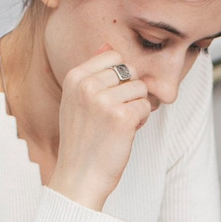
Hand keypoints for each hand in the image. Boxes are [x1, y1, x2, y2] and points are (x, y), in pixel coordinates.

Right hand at [50, 46, 155, 210]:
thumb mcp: (76, 101)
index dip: (119, 77)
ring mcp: (104, 101)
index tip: (109, 97)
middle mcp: (87, 85)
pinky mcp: (122, 118)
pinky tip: (125, 133)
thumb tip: (108, 45)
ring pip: (141, 88)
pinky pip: (145, 106)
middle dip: (130, 92)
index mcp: (75, 77)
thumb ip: (92, 73)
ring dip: (137, 106)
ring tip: (119, 124)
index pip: (113, 56)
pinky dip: (141, 120)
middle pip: (130, 71)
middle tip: (115, 114)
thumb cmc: (81, 140)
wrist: (79, 176)